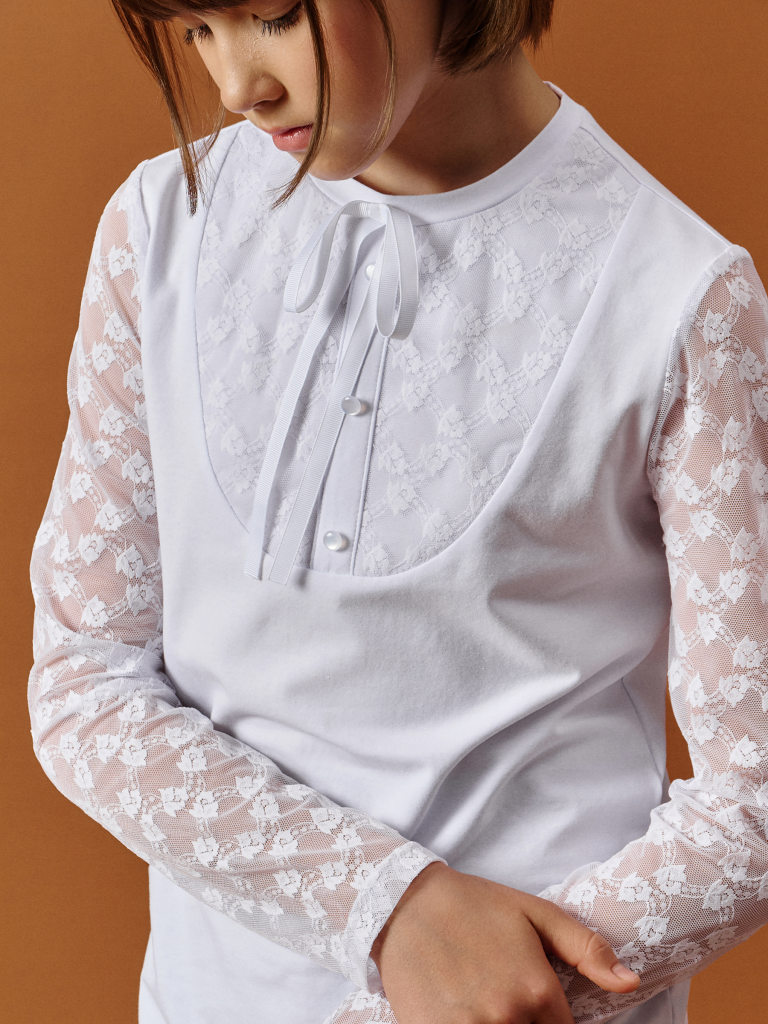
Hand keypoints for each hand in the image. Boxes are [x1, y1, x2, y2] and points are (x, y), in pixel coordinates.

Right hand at [370, 863, 638, 1023]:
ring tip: (491, 1005)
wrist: (405, 904)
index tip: (542, 1010)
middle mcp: (508, 1018)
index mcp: (538, 992)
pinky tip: (468, 1011)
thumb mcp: (535, 914)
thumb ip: (587, 949)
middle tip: (511, 1001)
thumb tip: (630, 982)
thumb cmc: (474, 906)